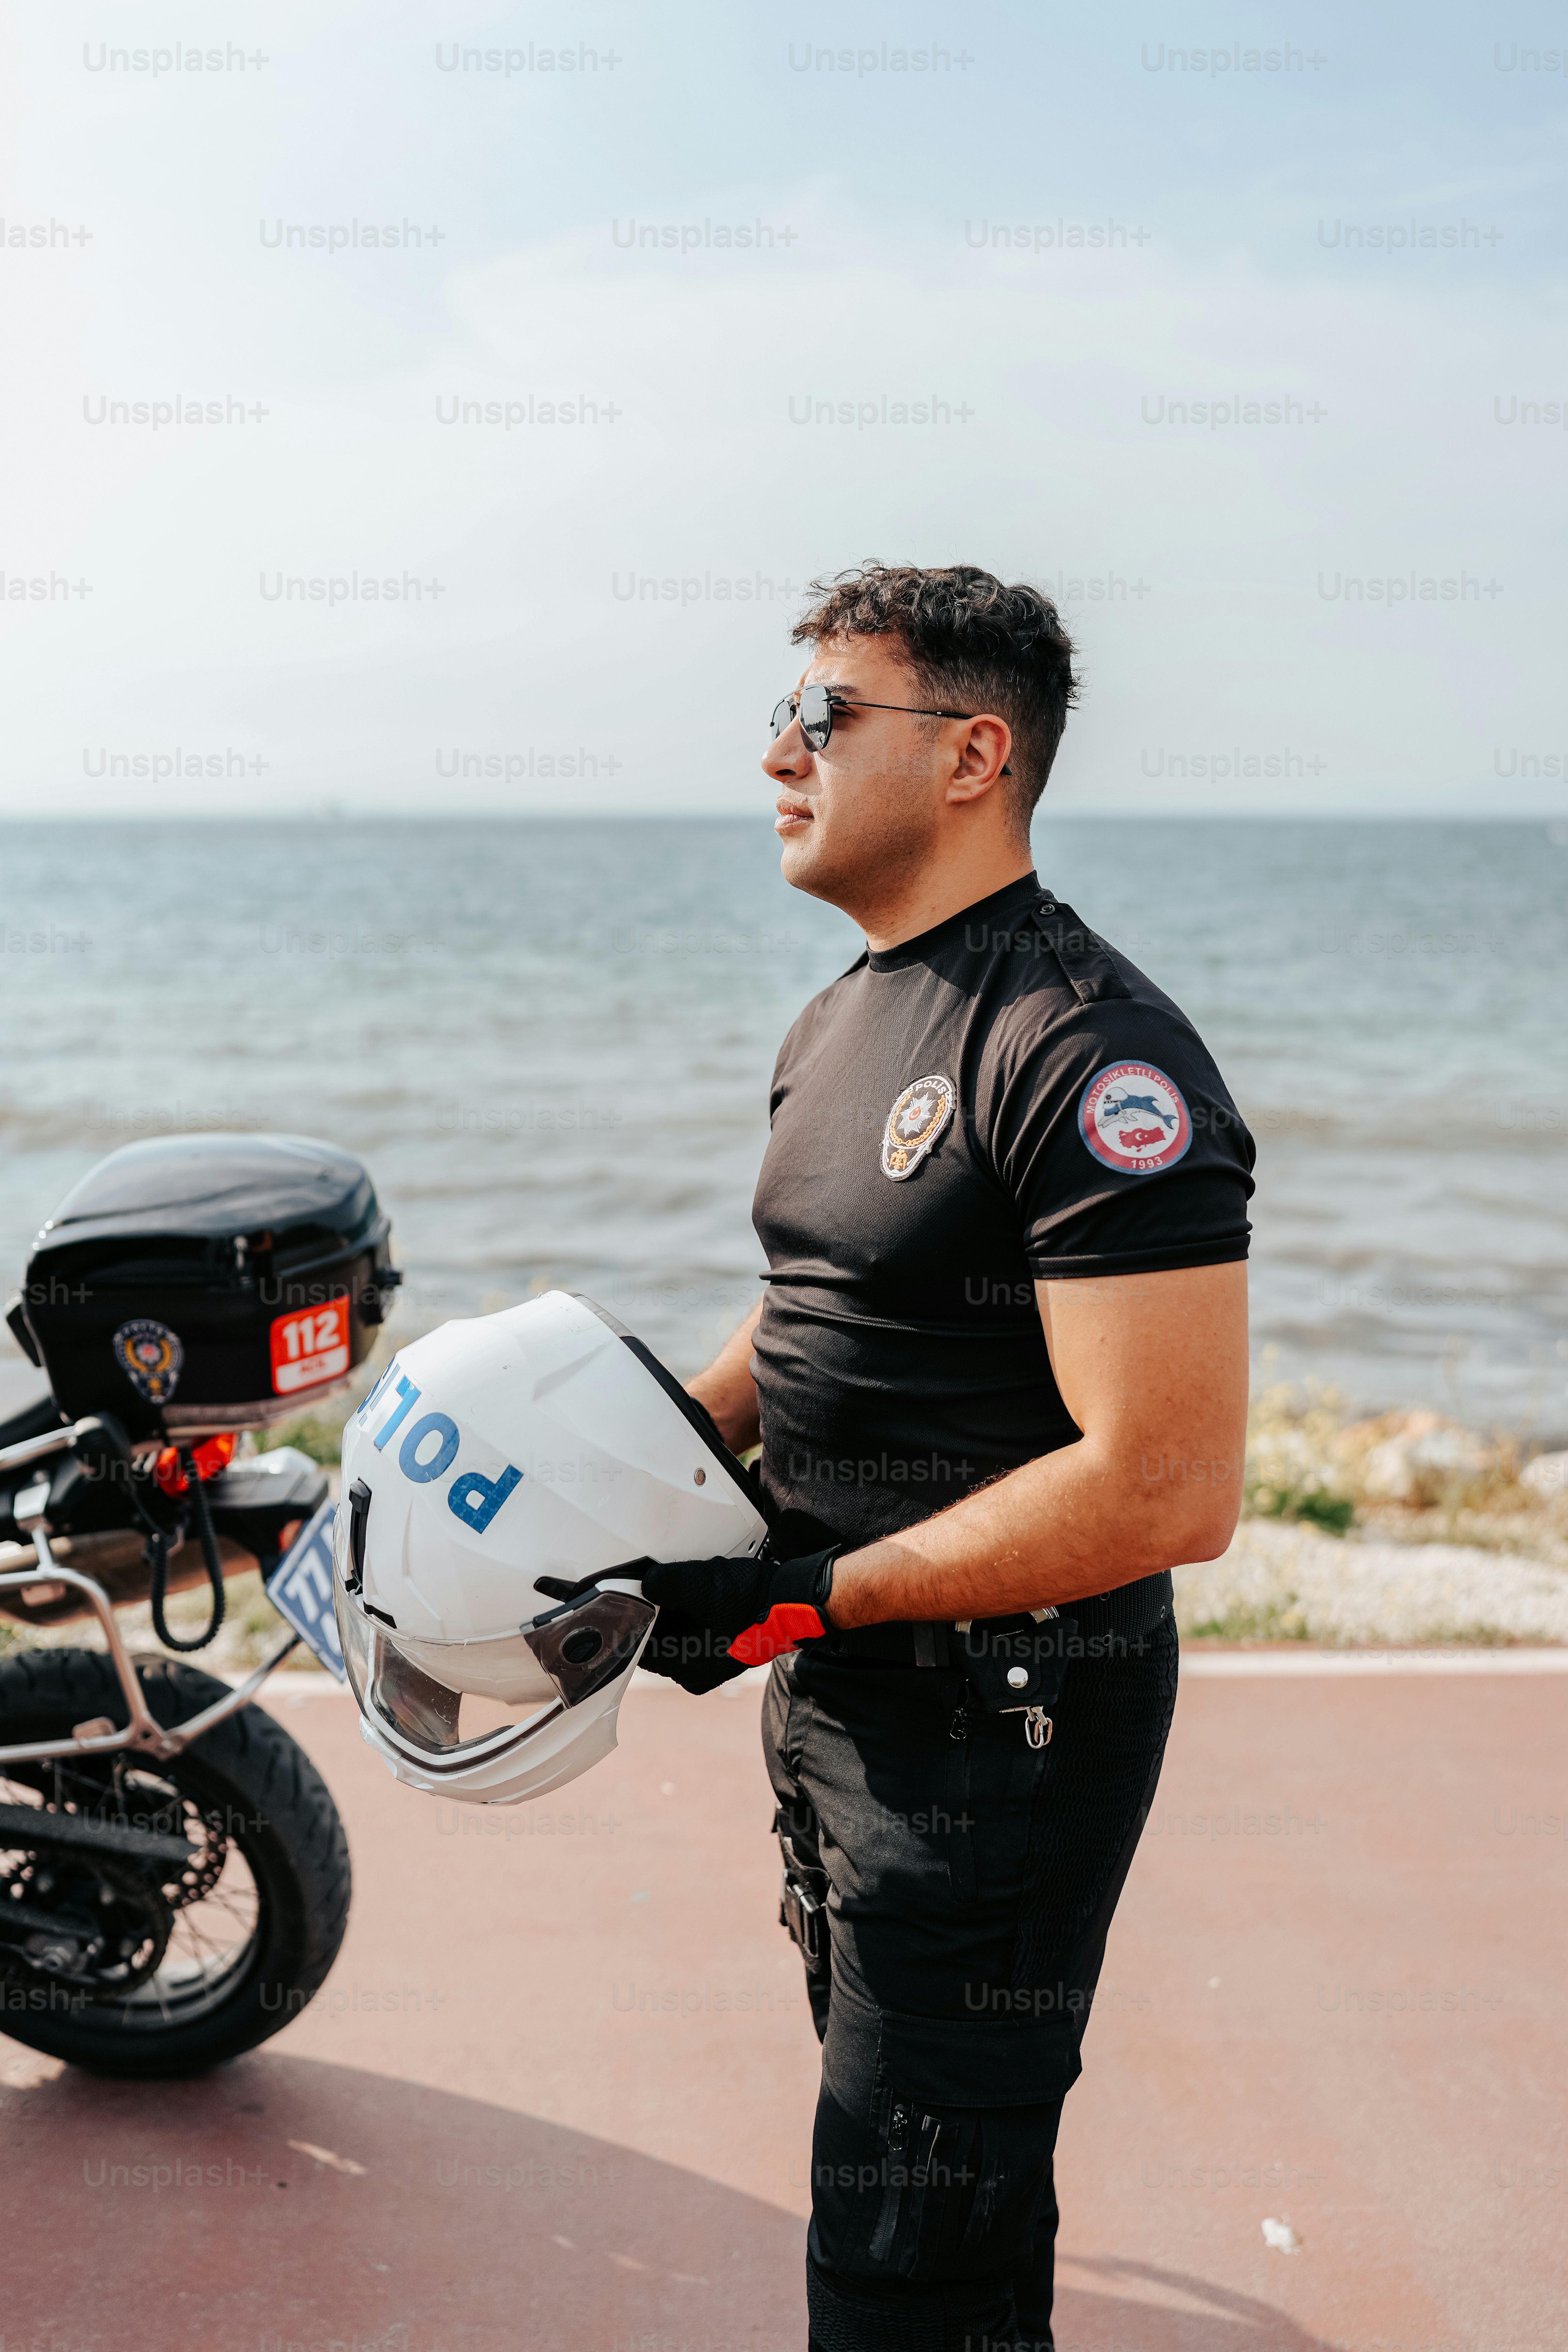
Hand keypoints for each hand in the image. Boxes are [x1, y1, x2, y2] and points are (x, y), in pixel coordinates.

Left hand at [638, 1547, 839, 1689]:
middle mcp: (694, 1674)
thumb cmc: (752, 1601)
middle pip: (657, 1640)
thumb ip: (663, 1584)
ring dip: (676, 1611)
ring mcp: (711, 1666)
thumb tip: (644, 1584)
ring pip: (676, 1636)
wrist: (794, 1602)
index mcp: (683, 1667)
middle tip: (665, 1582)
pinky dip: (693, 1615)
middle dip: (658, 1610)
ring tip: (689, 1586)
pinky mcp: (724, 1652)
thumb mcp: (700, 1585)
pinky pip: (695, 1634)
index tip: (634, 1591)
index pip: (638, 1644)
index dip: (633, 1615)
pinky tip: (705, 1594)